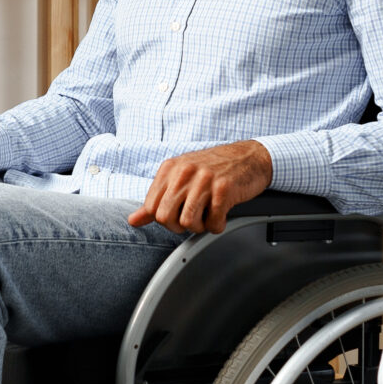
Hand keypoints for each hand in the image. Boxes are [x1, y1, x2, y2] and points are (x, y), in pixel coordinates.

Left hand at [127, 140, 272, 233]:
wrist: (249, 157)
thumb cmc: (215, 168)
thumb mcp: (180, 177)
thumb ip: (156, 199)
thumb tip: (134, 220)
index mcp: (170, 169)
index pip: (151, 207)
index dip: (164, 219)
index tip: (177, 215)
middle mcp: (184, 172)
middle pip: (165, 217)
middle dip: (179, 226)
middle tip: (193, 218)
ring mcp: (204, 180)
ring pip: (188, 222)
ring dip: (200, 226)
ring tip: (208, 215)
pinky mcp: (224, 189)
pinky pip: (213, 222)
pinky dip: (218, 225)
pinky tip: (221, 214)